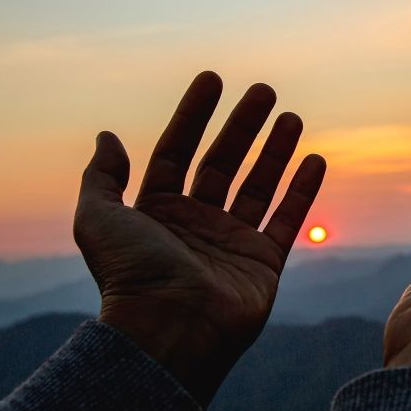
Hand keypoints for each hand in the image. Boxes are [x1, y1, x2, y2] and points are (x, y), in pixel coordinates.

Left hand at [74, 71, 325, 404]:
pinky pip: (286, 220)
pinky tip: (313, 159)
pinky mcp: (263, 264)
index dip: (192, 114)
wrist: (169, 331)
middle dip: (242, 126)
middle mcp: (194, 223)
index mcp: (157, 211)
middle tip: (264, 90)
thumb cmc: (131, 275)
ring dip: (275, 151)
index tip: (212, 79)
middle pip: (223, 162)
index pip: (177, 150)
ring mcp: (231, 243)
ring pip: (258, 186)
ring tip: (291, 116)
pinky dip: (302, 191)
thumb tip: (107, 136)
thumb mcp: (97, 218)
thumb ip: (101, 176)